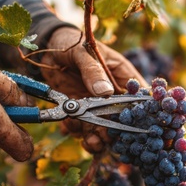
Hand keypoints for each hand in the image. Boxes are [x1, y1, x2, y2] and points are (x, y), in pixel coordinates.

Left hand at [39, 27, 147, 151]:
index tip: (132, 124)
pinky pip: (81, 127)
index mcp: (121, 75)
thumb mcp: (82, 53)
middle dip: (114, 133)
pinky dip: (76, 131)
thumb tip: (105, 92)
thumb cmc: (70, 43)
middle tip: (104, 139)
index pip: (137, 96)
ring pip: (102, 128)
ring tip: (89, 141)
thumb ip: (92, 71)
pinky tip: (68, 127)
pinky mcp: (79, 111)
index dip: (139, 112)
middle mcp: (112, 94)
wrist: (46, 49)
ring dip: (96, 138)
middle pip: (120, 119)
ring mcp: (95, 105)